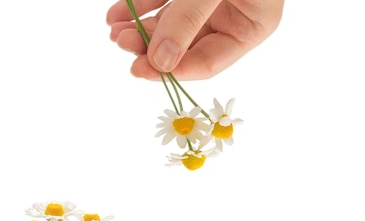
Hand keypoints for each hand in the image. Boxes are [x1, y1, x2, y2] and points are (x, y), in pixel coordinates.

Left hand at [107, 0, 284, 79]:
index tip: (140, 70)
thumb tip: (161, 61)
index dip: (174, 70)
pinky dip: (140, 6)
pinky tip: (118, 11)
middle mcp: (231, 16)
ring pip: (170, 24)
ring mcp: (210, 0)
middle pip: (185, 45)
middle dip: (150, 47)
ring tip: (114, 30)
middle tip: (122, 43)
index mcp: (251, 25)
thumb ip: (188, 19)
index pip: (208, 61)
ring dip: (140, 29)